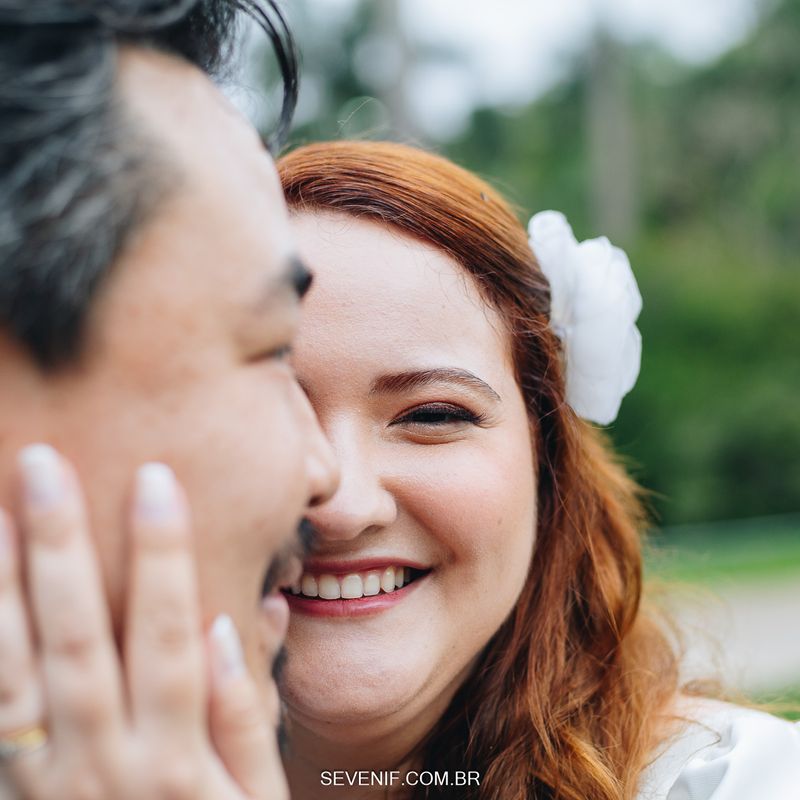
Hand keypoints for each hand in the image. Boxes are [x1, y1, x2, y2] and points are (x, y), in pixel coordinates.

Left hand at [0, 445, 288, 798]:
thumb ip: (244, 717)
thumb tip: (235, 624)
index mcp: (176, 758)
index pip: (168, 633)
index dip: (162, 555)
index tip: (155, 480)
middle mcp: (104, 762)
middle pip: (78, 638)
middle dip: (62, 547)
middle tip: (44, 464)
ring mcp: (48, 781)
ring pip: (13, 674)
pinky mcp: (16, 793)